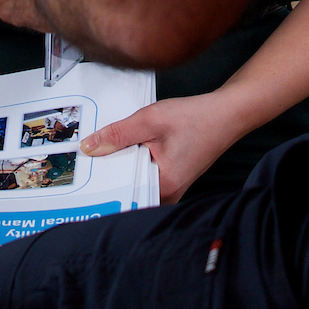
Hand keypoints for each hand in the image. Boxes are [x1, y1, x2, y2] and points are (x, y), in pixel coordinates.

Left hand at [83, 93, 245, 202]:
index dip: (99, 178)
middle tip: (88, 157)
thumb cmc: (196, 118)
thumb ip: (118, 134)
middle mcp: (166, 193)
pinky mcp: (172, 178)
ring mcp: (170, 187)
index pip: (120, 189)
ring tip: (106, 150)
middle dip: (108, 171)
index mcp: (162, 185)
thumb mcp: (151, 120)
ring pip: (134, 180)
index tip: (82, 170)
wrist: (227, 114)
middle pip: (126, 186)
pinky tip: (129, 147)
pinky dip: (134, 162)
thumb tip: (89, 148)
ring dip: (122, 165)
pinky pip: (144, 175)